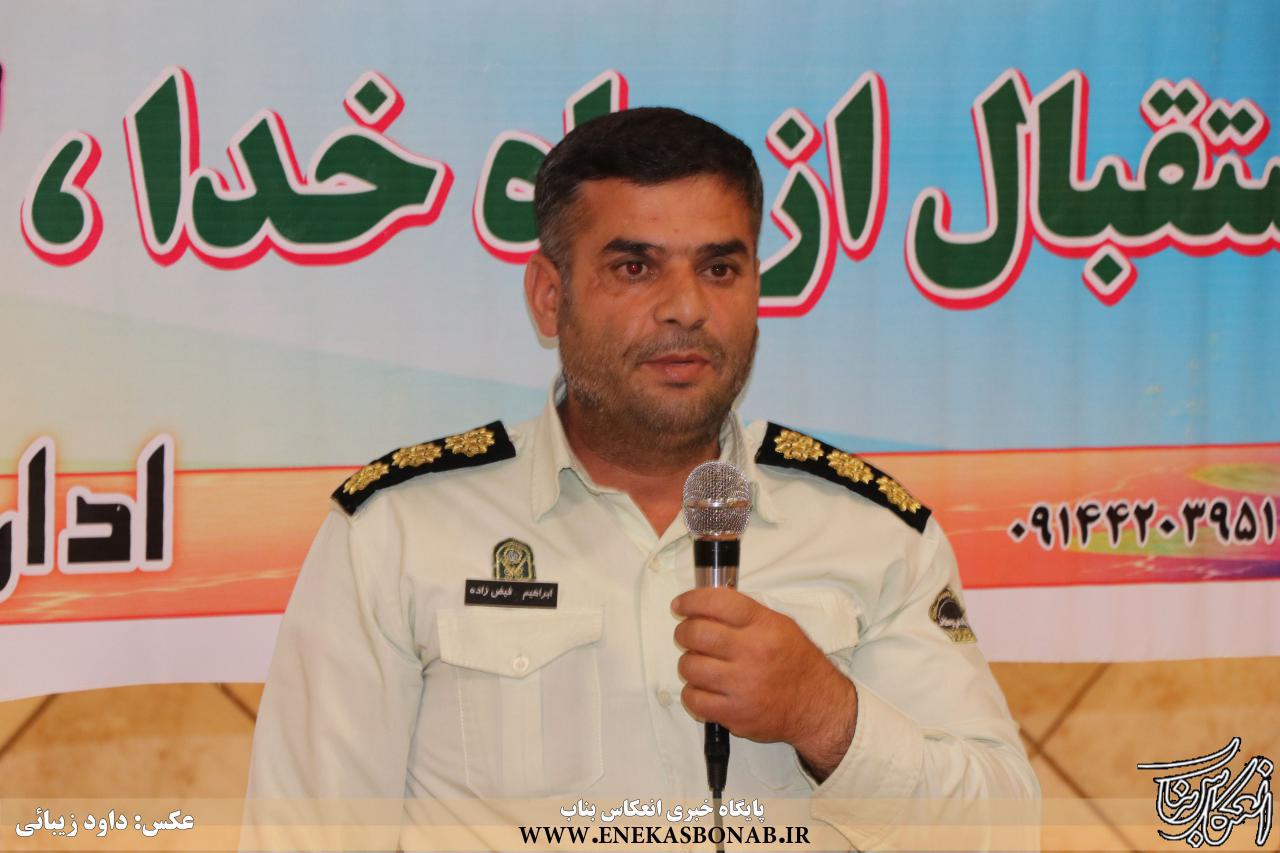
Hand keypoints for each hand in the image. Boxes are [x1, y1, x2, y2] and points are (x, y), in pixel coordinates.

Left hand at [671, 587, 857, 780]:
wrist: (817, 705)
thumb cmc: (796, 663)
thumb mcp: (780, 626)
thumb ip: (744, 613)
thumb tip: (703, 605)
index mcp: (764, 626)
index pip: (717, 602)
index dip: (691, 601)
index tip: (680, 605)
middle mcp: (753, 652)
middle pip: (696, 634)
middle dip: (684, 632)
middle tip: (688, 635)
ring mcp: (743, 685)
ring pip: (690, 667)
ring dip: (689, 664)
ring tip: (702, 665)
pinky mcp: (735, 714)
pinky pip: (693, 699)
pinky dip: (693, 693)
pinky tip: (705, 689)